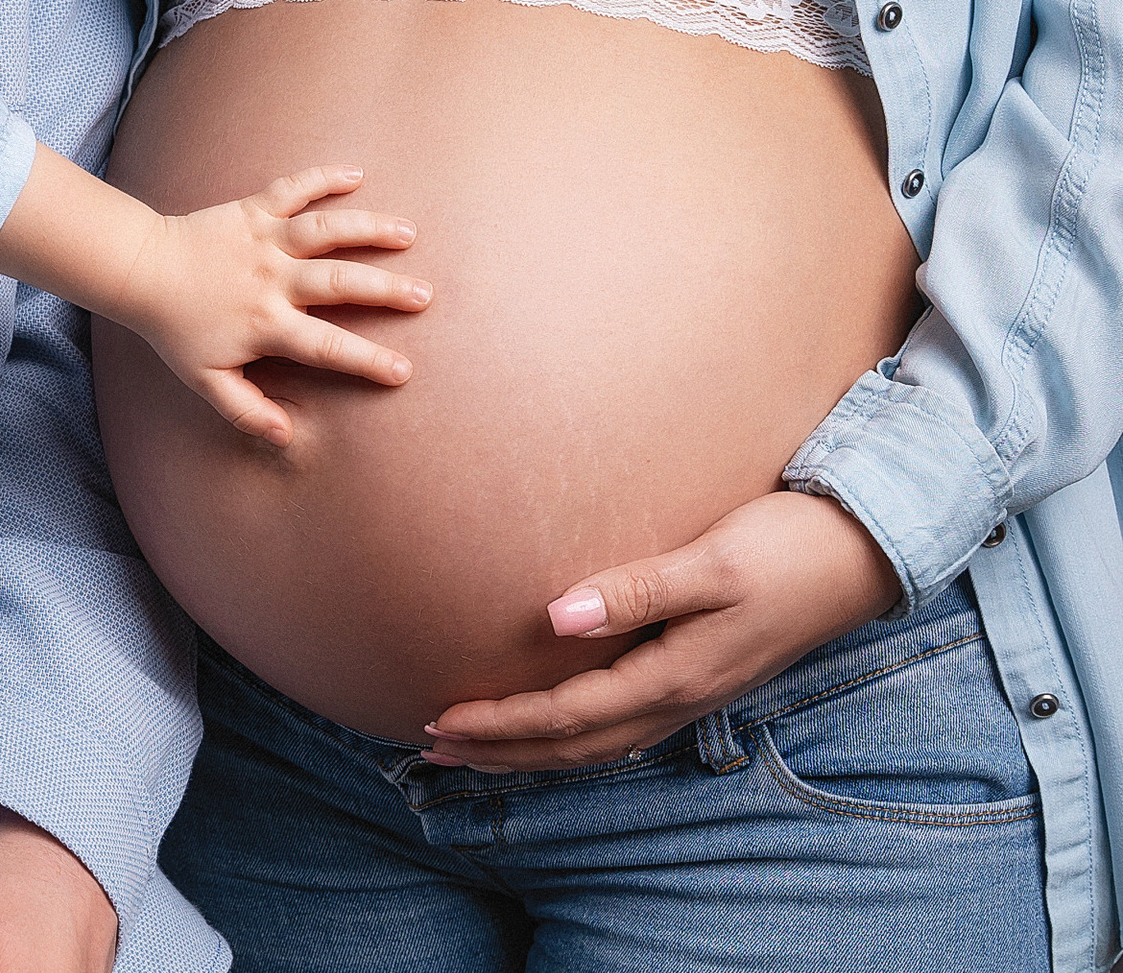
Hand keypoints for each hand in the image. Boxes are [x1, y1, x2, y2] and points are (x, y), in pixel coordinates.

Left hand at [119, 164, 430, 443]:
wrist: (141, 271)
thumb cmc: (176, 329)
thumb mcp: (205, 379)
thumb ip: (245, 409)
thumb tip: (286, 435)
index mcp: (266, 324)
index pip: (326, 348)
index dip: (366, 361)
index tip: (403, 371)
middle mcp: (272, 279)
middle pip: (339, 283)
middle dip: (385, 290)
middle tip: (424, 295)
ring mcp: (264, 240)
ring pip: (325, 230)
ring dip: (367, 228)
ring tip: (407, 233)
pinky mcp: (253, 209)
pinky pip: (293, 189)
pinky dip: (322, 177)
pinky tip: (356, 173)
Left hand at [420, 489, 901, 770]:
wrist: (864, 551)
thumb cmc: (786, 546)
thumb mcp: (711, 563)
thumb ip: (634, 589)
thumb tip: (553, 617)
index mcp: (677, 674)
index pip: (569, 715)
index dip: (503, 724)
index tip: (441, 720)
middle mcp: (683, 697)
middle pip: (576, 744)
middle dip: (503, 750)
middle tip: (433, 747)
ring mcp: (695, 693)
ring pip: (599, 742)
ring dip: (534, 750)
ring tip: (475, 746)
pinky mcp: (702, 676)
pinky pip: (623, 725)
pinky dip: (574, 735)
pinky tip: (552, 725)